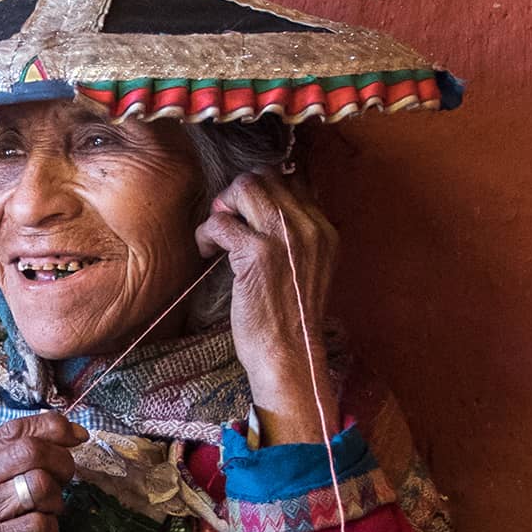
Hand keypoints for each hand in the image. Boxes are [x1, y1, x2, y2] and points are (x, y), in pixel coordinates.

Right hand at [0, 413, 82, 531]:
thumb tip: (40, 446)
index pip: (13, 430)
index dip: (53, 427)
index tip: (77, 436)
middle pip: (31, 451)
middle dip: (61, 461)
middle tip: (65, 479)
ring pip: (39, 485)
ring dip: (56, 498)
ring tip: (48, 510)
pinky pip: (40, 525)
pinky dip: (51, 528)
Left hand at [194, 174, 340, 446]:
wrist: (289, 355)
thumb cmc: (291, 320)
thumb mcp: (308, 269)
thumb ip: (295, 238)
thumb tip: (260, 208)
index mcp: (325, 231)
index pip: (293, 179)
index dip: (264, 190)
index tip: (247, 213)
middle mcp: (309, 227)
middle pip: (266, 176)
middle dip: (239, 194)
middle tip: (227, 222)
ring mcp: (284, 236)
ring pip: (244, 187)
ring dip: (223, 207)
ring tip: (217, 235)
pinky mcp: (257, 252)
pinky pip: (220, 221)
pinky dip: (206, 233)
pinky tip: (207, 252)